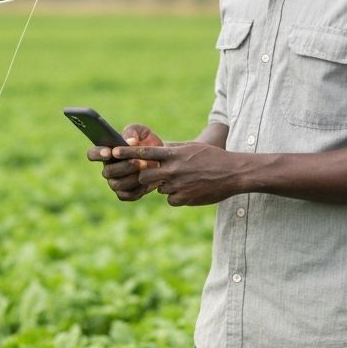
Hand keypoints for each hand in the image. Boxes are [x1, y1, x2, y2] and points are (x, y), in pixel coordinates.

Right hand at [87, 123, 162, 200]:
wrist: (163, 158)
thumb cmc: (148, 142)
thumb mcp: (142, 132)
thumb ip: (133, 132)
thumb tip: (129, 140)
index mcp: (106, 152)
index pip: (93, 154)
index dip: (98, 154)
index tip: (110, 152)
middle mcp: (108, 169)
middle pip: (108, 171)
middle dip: (125, 166)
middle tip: (141, 161)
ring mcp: (115, 183)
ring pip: (118, 184)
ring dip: (134, 177)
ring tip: (149, 168)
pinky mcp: (125, 194)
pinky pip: (128, 194)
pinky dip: (140, 188)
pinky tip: (150, 180)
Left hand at [113, 141, 238, 205]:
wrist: (234, 173)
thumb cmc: (213, 158)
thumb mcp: (192, 148)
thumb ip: (173, 150)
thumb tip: (157, 151)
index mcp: (175, 155)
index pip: (144, 153)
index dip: (126, 153)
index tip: (112, 152)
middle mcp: (173, 170)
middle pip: (145, 177)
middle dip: (146, 178)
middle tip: (155, 176)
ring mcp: (178, 185)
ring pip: (160, 189)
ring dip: (167, 186)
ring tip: (186, 181)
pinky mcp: (184, 199)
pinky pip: (170, 199)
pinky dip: (177, 196)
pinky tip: (191, 190)